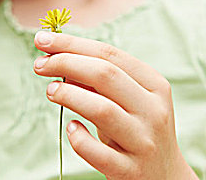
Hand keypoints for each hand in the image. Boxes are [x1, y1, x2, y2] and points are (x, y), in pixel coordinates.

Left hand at [33, 31, 197, 179]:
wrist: (166, 179)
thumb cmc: (137, 130)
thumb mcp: (129, 101)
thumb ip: (100, 80)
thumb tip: (58, 55)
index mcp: (155, 85)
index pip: (110, 54)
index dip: (73, 44)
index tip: (43, 40)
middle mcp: (153, 111)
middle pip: (105, 75)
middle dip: (66, 63)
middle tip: (40, 64)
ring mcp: (143, 142)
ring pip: (101, 109)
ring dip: (68, 95)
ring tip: (50, 91)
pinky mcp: (129, 171)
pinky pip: (97, 152)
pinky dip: (78, 137)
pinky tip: (70, 127)